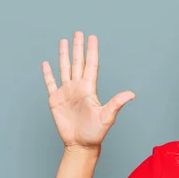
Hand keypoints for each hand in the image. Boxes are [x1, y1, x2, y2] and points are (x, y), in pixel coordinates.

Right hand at [41, 31, 134, 150]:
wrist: (81, 144)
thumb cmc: (95, 133)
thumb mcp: (107, 117)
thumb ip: (117, 103)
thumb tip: (132, 94)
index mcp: (89, 89)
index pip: (91, 65)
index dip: (91, 51)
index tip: (92, 37)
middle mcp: (78, 88)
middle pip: (77, 63)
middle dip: (77, 48)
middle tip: (78, 32)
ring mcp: (66, 93)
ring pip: (64, 69)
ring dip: (63, 55)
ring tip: (63, 41)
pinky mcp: (55, 100)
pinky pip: (50, 83)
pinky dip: (47, 73)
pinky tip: (46, 64)